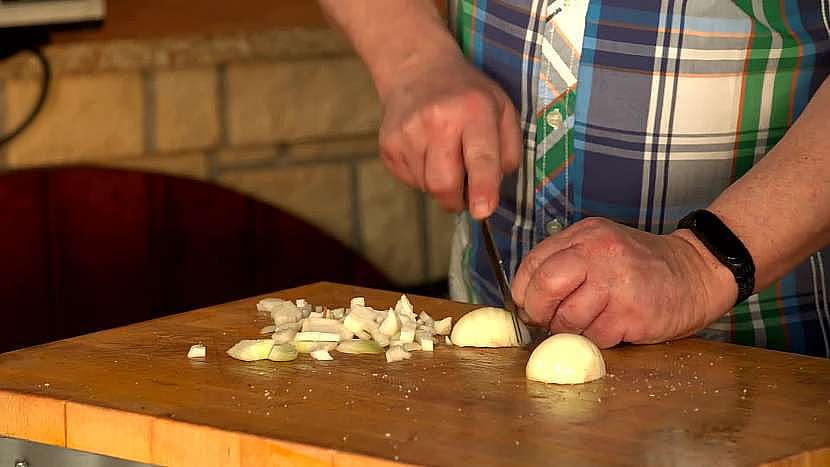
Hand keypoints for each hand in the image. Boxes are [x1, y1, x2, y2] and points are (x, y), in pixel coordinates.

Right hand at [377, 54, 520, 218]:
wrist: (417, 69)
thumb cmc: (467, 95)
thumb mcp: (503, 109)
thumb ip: (509, 150)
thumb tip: (494, 187)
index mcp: (474, 111)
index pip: (480, 157)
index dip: (482, 188)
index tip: (483, 211)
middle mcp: (437, 121)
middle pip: (444, 183)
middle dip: (457, 200)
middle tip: (465, 193)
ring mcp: (408, 133)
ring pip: (426, 187)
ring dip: (440, 185)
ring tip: (445, 158)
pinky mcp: (388, 145)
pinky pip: (409, 181)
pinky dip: (422, 177)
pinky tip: (426, 152)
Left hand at [511, 217, 737, 347]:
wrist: (697, 273)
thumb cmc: (642, 266)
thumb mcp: (601, 247)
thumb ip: (565, 263)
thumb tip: (526, 298)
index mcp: (585, 235)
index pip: (533, 264)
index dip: (524, 291)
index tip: (528, 304)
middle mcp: (598, 253)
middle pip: (544, 288)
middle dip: (539, 311)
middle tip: (548, 320)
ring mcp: (615, 283)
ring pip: (567, 319)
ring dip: (572, 329)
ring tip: (592, 319)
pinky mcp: (631, 313)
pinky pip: (594, 337)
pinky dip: (598, 338)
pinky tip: (614, 325)